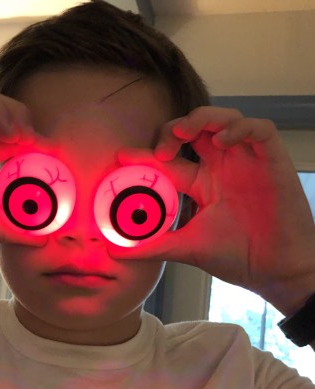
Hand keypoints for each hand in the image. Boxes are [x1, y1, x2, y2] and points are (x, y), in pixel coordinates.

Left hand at [109, 107, 314, 310]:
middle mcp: (222, 167)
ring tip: (184, 134)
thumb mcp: (188, 247)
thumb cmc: (238, 257)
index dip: (146, 154)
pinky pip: (259, 129)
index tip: (123, 156)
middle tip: (162, 149)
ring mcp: (247, 161)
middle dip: (173, 129)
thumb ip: (153, 245)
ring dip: (202, 119)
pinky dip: (240, 128)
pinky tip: (223, 141)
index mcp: (202, 184)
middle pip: (194, 130)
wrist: (275, 270)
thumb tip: (114, 250)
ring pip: (224, 119)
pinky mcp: (272, 160)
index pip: (170, 160)